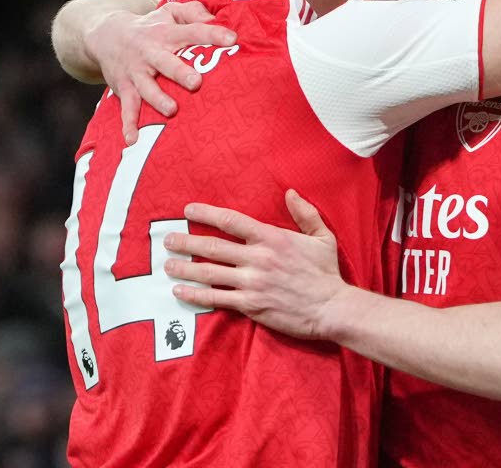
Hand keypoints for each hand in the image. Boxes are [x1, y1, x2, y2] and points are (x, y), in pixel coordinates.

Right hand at [86, 1, 235, 143]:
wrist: (106, 35)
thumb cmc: (151, 26)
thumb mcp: (170, 12)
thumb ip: (194, 11)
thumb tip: (216, 19)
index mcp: (166, 33)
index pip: (192, 31)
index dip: (212, 34)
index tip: (232, 39)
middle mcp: (150, 52)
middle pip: (166, 62)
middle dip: (180, 72)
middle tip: (196, 82)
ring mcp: (136, 72)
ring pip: (147, 87)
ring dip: (158, 99)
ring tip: (172, 111)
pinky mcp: (125, 88)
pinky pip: (127, 108)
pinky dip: (128, 124)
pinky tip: (133, 139)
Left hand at [162, 190, 347, 339]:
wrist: (331, 308)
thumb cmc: (326, 272)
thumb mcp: (322, 236)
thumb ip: (305, 213)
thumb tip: (290, 193)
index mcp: (272, 238)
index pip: (232, 221)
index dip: (207, 214)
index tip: (189, 210)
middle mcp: (258, 258)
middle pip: (213, 247)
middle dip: (187, 242)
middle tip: (168, 239)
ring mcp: (252, 283)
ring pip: (210, 273)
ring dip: (185, 268)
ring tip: (168, 264)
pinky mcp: (251, 305)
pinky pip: (217, 299)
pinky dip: (196, 295)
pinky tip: (180, 292)